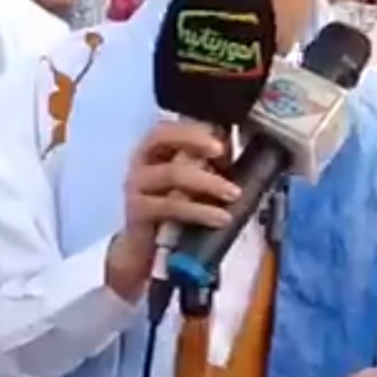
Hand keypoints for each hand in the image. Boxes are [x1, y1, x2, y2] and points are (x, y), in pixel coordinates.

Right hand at [105, 121, 239, 301]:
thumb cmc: (173, 209)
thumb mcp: (192, 182)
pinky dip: (199, 210)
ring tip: (233, 194)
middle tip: (223, 153)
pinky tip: (220, 218)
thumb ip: (208, 163)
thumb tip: (241, 144)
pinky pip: (171, 205)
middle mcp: (139, 162)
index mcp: (152, 150)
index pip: (167, 127)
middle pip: (160, 138)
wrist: (146, 249)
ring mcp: (136, 185)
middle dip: (194, 141)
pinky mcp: (137, 211)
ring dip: (207, 181)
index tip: (218, 137)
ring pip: (172, 173)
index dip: (191, 128)